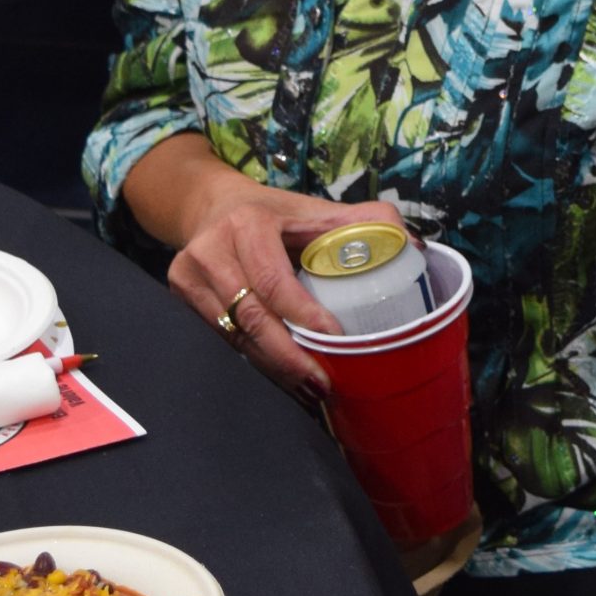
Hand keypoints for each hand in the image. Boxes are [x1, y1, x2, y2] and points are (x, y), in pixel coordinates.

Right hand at [166, 189, 406, 400]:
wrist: (210, 206)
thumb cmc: (274, 213)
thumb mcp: (314, 208)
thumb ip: (364, 221)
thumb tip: (413, 246)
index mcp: (247, 224)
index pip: (272, 279)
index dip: (302, 314)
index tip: (334, 339)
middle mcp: (210, 250)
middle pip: (250, 316)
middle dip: (288, 356)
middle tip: (324, 384)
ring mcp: (189, 276)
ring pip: (234, 335)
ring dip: (274, 368)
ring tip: (310, 389)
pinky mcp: (182, 297)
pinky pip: (223, 339)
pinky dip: (257, 361)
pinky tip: (285, 379)